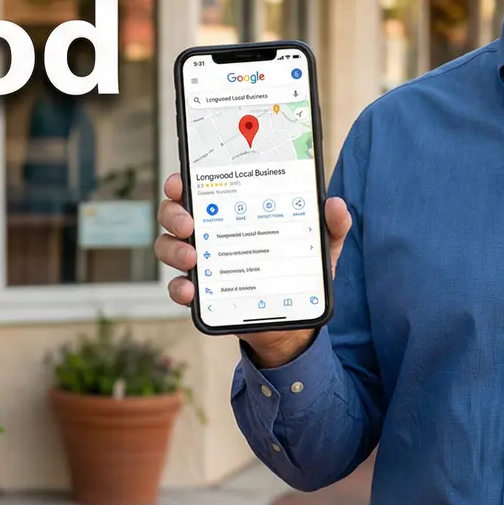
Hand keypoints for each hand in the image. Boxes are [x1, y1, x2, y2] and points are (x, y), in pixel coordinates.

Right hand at [154, 172, 350, 367]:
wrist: (294, 322)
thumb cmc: (300, 272)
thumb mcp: (320, 248)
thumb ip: (332, 225)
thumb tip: (335, 204)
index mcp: (234, 212)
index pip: (201, 188)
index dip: (182, 182)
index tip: (181, 182)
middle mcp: (211, 233)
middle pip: (175, 213)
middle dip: (174, 213)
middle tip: (189, 223)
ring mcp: (203, 263)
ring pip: (168, 246)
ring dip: (173, 248)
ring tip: (193, 257)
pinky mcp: (202, 293)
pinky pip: (178, 286)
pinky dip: (179, 287)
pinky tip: (191, 290)